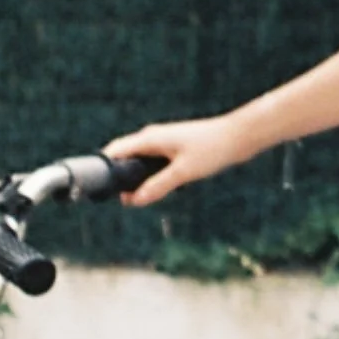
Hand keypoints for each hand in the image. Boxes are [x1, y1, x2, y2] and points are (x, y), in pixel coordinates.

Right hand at [102, 114, 245, 206]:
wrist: (239, 137)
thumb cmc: (212, 149)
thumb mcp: (183, 172)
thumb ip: (158, 186)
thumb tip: (134, 201)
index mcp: (149, 138)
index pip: (115, 151)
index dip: (104, 168)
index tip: (99, 188)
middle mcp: (153, 137)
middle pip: (126, 157)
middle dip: (121, 178)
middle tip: (124, 201)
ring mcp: (164, 142)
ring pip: (141, 162)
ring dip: (139, 179)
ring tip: (139, 199)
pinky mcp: (175, 148)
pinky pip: (155, 164)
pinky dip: (153, 176)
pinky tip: (162, 189)